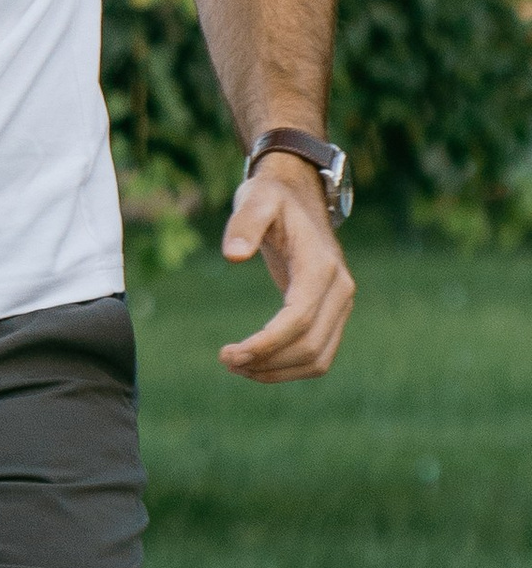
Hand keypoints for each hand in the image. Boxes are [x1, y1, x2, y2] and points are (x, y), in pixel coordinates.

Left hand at [217, 158, 353, 381]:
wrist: (300, 196)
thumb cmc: (272, 197)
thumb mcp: (256, 198)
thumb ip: (245, 223)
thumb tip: (232, 255)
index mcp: (320, 266)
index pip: (299, 319)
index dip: (266, 343)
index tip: (228, 353)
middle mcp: (340, 289)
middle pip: (309, 346)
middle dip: (266, 362)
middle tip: (225, 360)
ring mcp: (341, 304)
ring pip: (318, 358)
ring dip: (277, 371)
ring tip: (236, 366)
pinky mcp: (334, 314)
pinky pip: (319, 355)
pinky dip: (289, 368)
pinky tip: (256, 363)